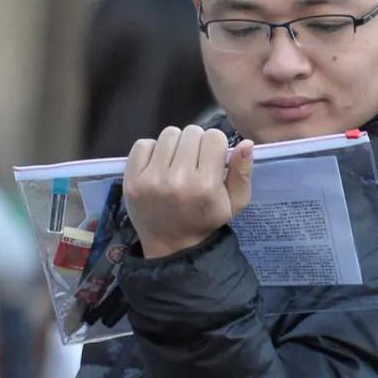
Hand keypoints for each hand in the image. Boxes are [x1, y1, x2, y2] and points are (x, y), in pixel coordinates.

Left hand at [122, 127, 253, 259]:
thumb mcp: (234, 203)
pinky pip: (143, 144)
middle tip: (192, 163)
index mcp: (205, 185)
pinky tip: (157, 167)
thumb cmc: (205, 220)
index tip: (210, 159)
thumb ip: (242, 172)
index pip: (213, 137)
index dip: (214, 145)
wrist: (172, 245)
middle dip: (195, 144)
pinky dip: (151, 151)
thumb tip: (246, 143)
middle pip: (191, 132)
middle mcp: (178, 179)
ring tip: (175, 164)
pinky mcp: (132, 179)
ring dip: (174, 145)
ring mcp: (151, 179)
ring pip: (168, 134)